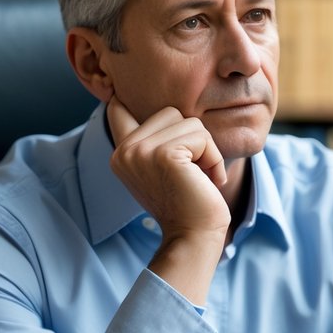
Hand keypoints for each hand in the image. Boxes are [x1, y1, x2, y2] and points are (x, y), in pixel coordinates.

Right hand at [107, 97, 230, 303]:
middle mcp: (125, 150)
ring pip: (189, 122)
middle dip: (192, 139)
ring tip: (200, 178)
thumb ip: (154, 139)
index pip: (118, 108)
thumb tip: (139, 104)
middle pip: (170, 112)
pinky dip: (214, 159)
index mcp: (121, 153)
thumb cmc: (187, 205)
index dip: (124, 100)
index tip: (118, 95)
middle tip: (193, 172)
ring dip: (207, 151)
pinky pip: (202, 138)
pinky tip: (208, 182)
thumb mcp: (163, 169)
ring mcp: (141, 152)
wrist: (194, 237)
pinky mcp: (165, 155)